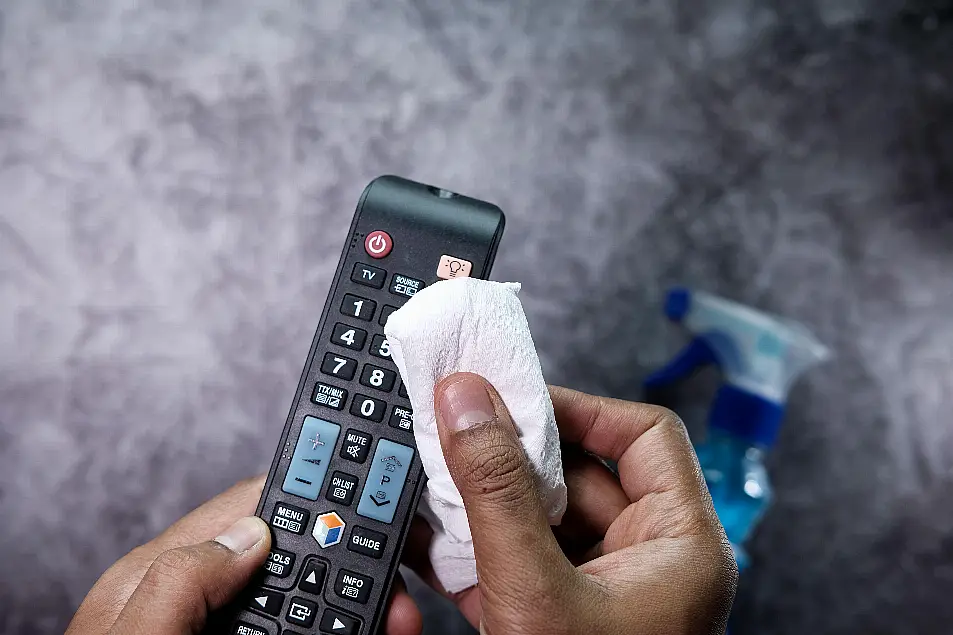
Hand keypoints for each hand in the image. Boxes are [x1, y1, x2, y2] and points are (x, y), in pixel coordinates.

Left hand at [67, 476, 422, 634]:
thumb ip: (181, 581)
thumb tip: (251, 532)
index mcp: (160, 571)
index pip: (254, 508)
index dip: (318, 501)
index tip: (374, 510)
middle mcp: (197, 597)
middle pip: (293, 557)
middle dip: (352, 564)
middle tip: (400, 592)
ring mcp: (223, 629)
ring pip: (306, 602)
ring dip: (357, 606)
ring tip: (398, 623)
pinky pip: (301, 628)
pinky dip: (341, 629)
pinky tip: (367, 632)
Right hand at [403, 373, 736, 633]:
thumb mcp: (533, 590)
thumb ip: (497, 491)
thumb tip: (468, 400)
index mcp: (680, 546)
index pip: (644, 436)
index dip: (580, 408)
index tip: (513, 399)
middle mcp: (649, 562)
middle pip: (581, 474)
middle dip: (510, 457)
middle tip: (456, 433)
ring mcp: (604, 591)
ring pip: (541, 516)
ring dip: (483, 501)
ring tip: (432, 482)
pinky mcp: (562, 615)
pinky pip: (520, 558)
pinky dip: (476, 545)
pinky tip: (428, 536)